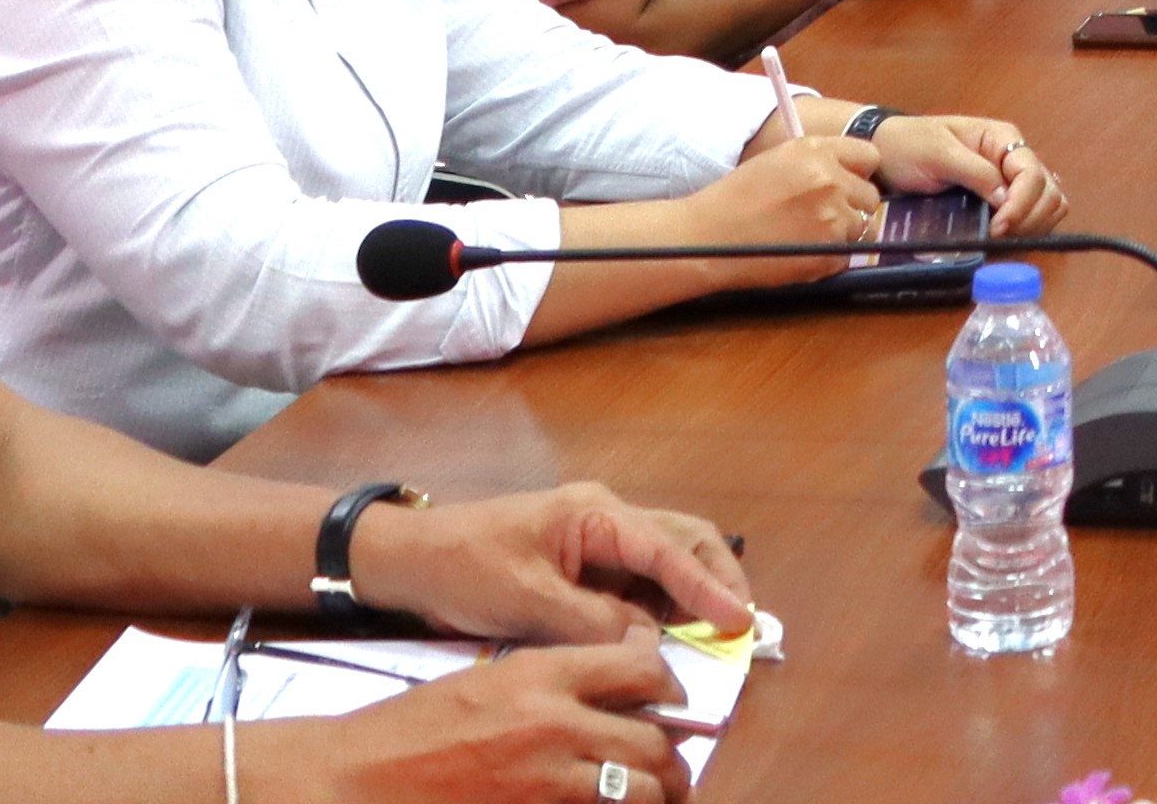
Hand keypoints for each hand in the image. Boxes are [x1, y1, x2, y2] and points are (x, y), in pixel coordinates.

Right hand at [280, 639, 696, 803]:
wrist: (359, 777)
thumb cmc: (414, 727)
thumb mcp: (491, 679)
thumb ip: (556, 681)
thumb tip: (613, 687)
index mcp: (544, 674)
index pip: (643, 666)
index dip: (669, 685)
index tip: (672, 699)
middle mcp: (557, 723)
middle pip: (656, 740)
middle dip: (674, 759)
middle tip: (675, 768)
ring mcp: (548, 780)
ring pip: (642, 790)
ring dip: (658, 796)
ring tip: (661, 799)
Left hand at [352, 484, 754, 647]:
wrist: (412, 559)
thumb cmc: (464, 567)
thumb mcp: (526, 600)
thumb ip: (591, 621)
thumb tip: (648, 642)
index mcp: (595, 515)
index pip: (667, 550)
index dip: (707, 588)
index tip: (738, 622)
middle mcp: (606, 518)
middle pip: (683, 541)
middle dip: (718, 579)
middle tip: (744, 625)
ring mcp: (597, 539)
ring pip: (665, 560)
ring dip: (694, 593)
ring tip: (718, 634)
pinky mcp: (585, 563)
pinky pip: (638, 581)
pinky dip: (663, 605)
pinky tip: (672, 634)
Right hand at [684, 123, 887, 253]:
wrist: (708, 238)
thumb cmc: (736, 198)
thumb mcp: (779, 160)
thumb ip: (818, 161)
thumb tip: (849, 172)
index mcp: (817, 152)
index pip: (869, 156)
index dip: (858, 171)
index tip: (847, 182)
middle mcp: (831, 181)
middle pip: (870, 196)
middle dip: (852, 205)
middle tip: (823, 215)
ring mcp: (833, 220)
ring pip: (863, 227)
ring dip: (844, 232)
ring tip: (809, 235)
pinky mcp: (828, 254)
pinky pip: (847, 255)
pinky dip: (830, 257)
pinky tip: (801, 252)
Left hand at [870, 109, 1056, 230]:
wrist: (886, 152)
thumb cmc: (909, 146)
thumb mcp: (938, 154)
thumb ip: (975, 173)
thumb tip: (1007, 199)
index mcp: (1002, 139)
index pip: (1032, 174)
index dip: (1021, 204)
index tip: (998, 227)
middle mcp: (1013, 159)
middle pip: (1049, 192)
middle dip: (1031, 218)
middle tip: (999, 236)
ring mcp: (1010, 180)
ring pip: (1049, 205)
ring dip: (1033, 226)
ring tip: (1002, 238)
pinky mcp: (1002, 200)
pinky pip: (1032, 216)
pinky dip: (1028, 230)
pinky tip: (1005, 238)